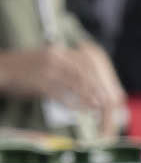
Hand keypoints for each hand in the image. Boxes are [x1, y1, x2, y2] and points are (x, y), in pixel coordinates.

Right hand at [0, 43, 125, 137]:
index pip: (87, 64)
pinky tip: (80, 111)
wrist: (1, 68)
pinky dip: (73, 103)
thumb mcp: (49, 64)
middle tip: (106, 103)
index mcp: (59, 52)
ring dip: (89, 97)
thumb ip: (68, 72)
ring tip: (97, 107)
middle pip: (85, 74)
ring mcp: (47, 68)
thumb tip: (91, 89)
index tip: (108, 91)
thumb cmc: (27, 71)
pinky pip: (61, 94)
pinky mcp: (39, 81)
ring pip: (75, 83)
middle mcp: (55, 57)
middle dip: (97, 89)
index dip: (100, 79)